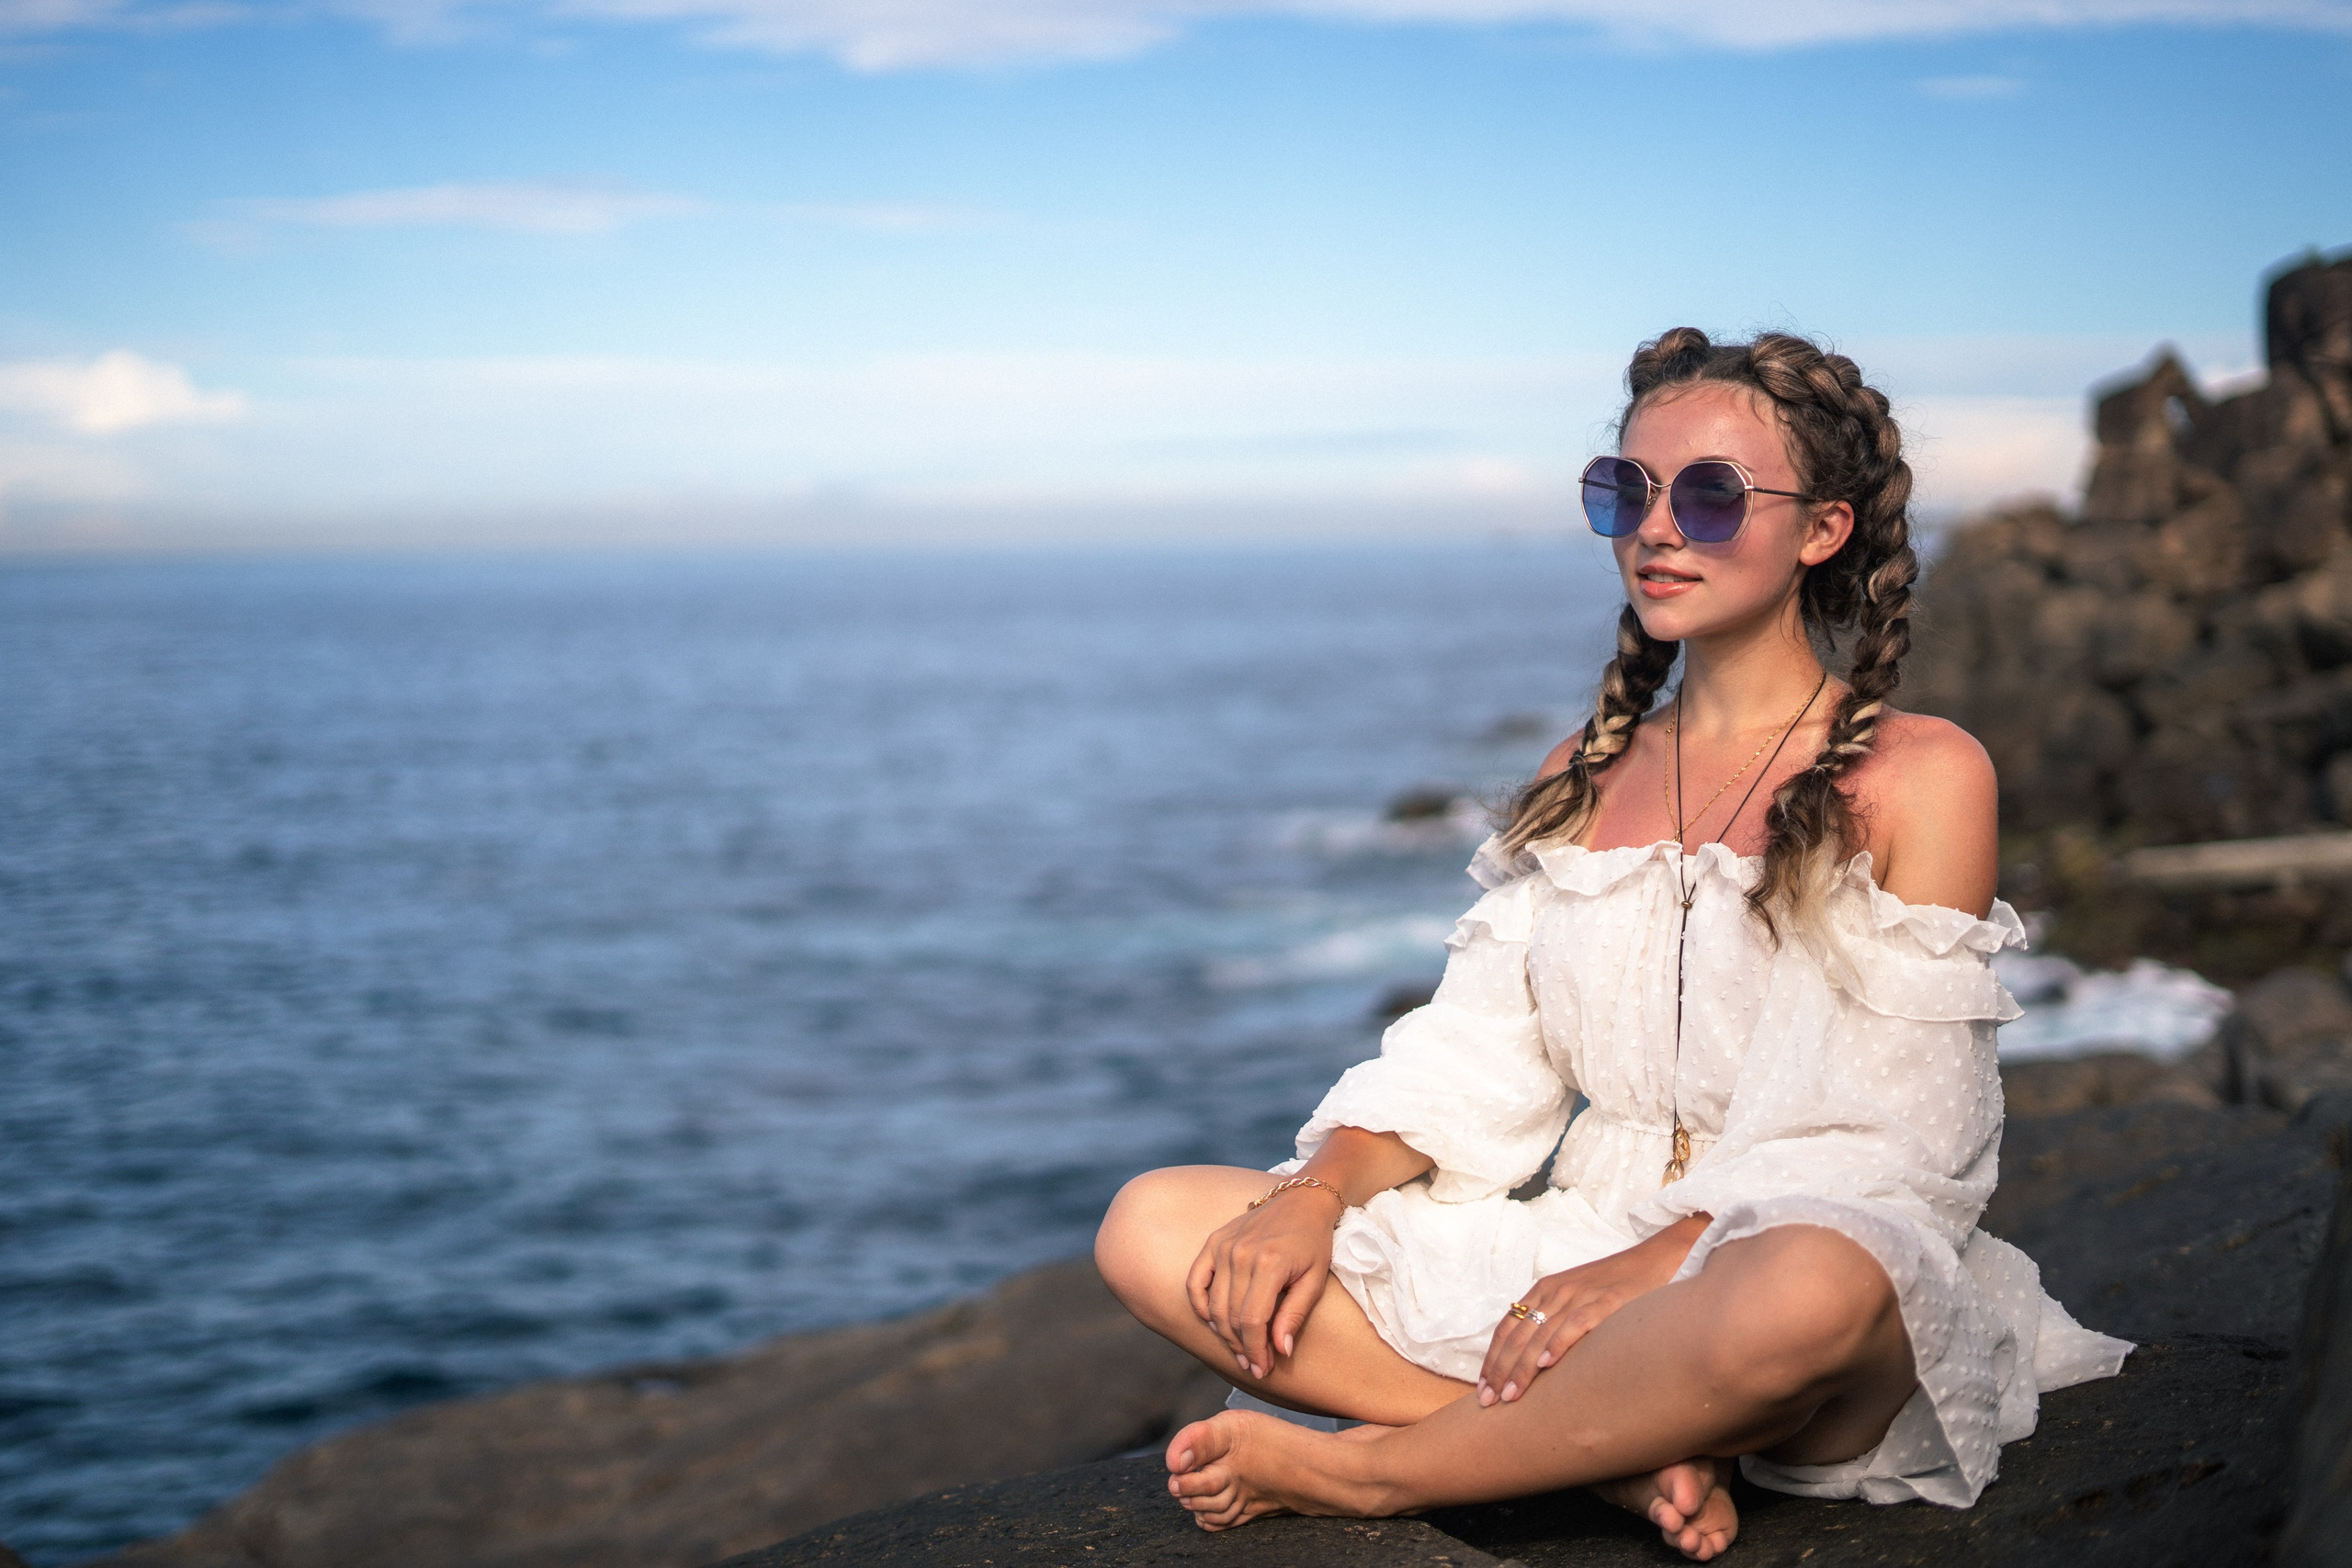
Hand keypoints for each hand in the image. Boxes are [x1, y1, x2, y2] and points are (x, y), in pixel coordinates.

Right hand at [1185, 1184, 1345, 1380]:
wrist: (1302, 1201)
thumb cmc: (1313, 1242)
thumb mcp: (1315, 1280)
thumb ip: (1295, 1315)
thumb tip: (1281, 1351)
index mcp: (1270, 1263)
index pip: (1252, 1320)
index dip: (1256, 1350)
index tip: (1264, 1369)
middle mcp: (1241, 1254)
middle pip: (1231, 1316)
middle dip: (1242, 1348)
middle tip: (1254, 1365)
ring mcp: (1224, 1246)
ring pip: (1214, 1304)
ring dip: (1223, 1333)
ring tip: (1240, 1350)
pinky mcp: (1214, 1241)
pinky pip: (1195, 1280)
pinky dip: (1200, 1305)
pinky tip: (1213, 1321)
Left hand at [1477, 1217, 1706, 1406]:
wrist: (1658, 1260)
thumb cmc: (1616, 1288)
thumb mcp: (1577, 1302)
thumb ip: (1556, 1325)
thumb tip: (1536, 1367)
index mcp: (1544, 1292)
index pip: (1508, 1329)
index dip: (1492, 1360)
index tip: (1482, 1391)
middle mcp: (1556, 1292)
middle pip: (1518, 1335)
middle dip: (1500, 1370)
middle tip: (1488, 1402)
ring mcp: (1580, 1295)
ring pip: (1540, 1334)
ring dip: (1523, 1367)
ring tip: (1510, 1396)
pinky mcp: (1607, 1300)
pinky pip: (1577, 1323)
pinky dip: (1559, 1344)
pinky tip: (1547, 1365)